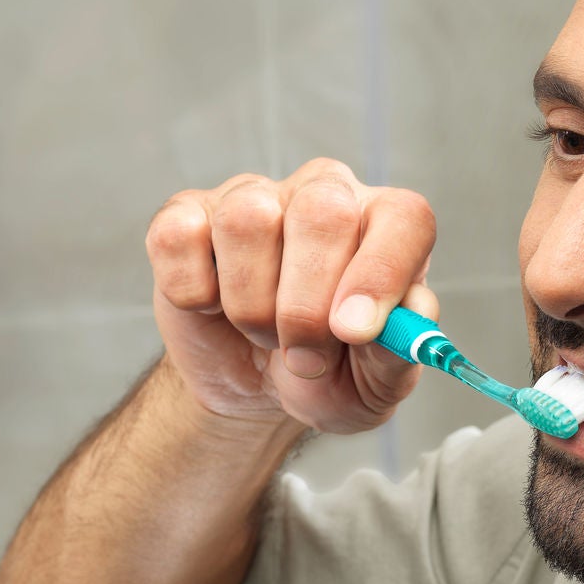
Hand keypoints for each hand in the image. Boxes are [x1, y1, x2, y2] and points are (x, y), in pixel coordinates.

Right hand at [145, 159, 437, 433]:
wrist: (258, 390)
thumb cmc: (332, 373)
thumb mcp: (375, 383)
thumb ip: (397, 351)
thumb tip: (402, 316)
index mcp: (388, 226)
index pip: (404, 219)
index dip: (381, 274)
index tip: (354, 331)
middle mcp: (326, 194)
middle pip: (323, 213)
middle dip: (307, 307)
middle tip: (306, 358)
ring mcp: (254, 196)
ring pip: (248, 221)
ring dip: (251, 305)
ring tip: (264, 334)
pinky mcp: (187, 213)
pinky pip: (179, 236)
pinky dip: (193, 292)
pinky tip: (212, 307)